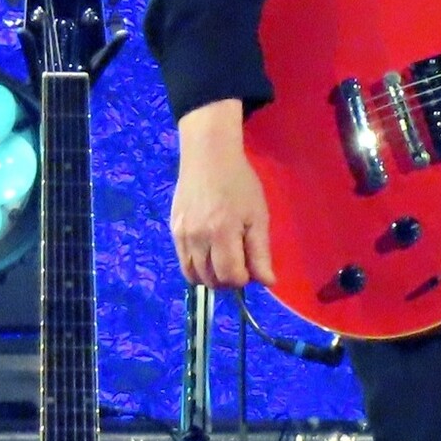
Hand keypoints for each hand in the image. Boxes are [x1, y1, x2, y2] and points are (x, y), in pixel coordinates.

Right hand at [170, 100, 275, 289]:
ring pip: (193, 275)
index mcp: (222, 233)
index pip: (230, 276)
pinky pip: (183, 262)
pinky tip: (210, 253)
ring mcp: (181, 235)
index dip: (243, 279)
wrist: (208, 157)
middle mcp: (197, 238)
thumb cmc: (240, 184)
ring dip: (211, 277)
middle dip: (228, 281)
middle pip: (211, 280)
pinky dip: (197, 266)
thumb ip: (260, 252)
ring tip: (224, 261)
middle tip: (239, 265)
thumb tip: (267, 282)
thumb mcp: (258, 216)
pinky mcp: (173, 230)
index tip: (251, 268)